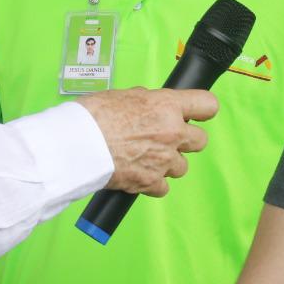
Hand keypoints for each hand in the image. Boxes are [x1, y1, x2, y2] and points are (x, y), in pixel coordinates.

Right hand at [78, 87, 216, 196]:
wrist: (77, 145)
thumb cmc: (94, 115)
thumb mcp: (123, 95)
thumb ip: (146, 102)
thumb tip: (151, 106)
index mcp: (167, 106)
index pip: (207, 105)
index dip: (203, 109)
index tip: (198, 114)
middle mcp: (172, 133)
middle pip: (200, 141)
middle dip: (186, 141)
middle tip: (166, 139)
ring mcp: (164, 160)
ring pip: (181, 167)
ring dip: (167, 164)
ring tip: (144, 158)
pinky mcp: (151, 182)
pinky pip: (163, 187)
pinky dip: (152, 183)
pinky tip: (137, 174)